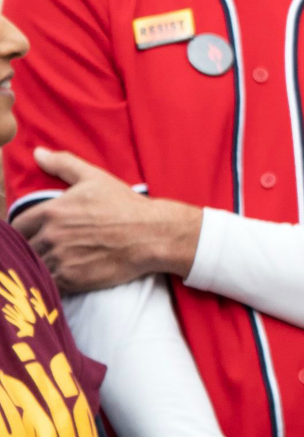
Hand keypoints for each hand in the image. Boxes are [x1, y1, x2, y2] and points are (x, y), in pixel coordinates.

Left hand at [15, 149, 201, 290]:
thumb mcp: (95, 178)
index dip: (25, 231)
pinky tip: (67, 275)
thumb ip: (63, 164)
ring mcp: (61, 258)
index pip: (17, 227)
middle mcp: (51, 235)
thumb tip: (38, 152)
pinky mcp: (72, 279)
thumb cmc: (126, 205)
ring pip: (36, 266)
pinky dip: (53, 281)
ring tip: (60, 262)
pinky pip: (48, 283)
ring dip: (44, 265)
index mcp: (52, 211)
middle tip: (50, 249)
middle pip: (25, 248)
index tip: (36, 234)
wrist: (153, 234)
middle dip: (35, 248)